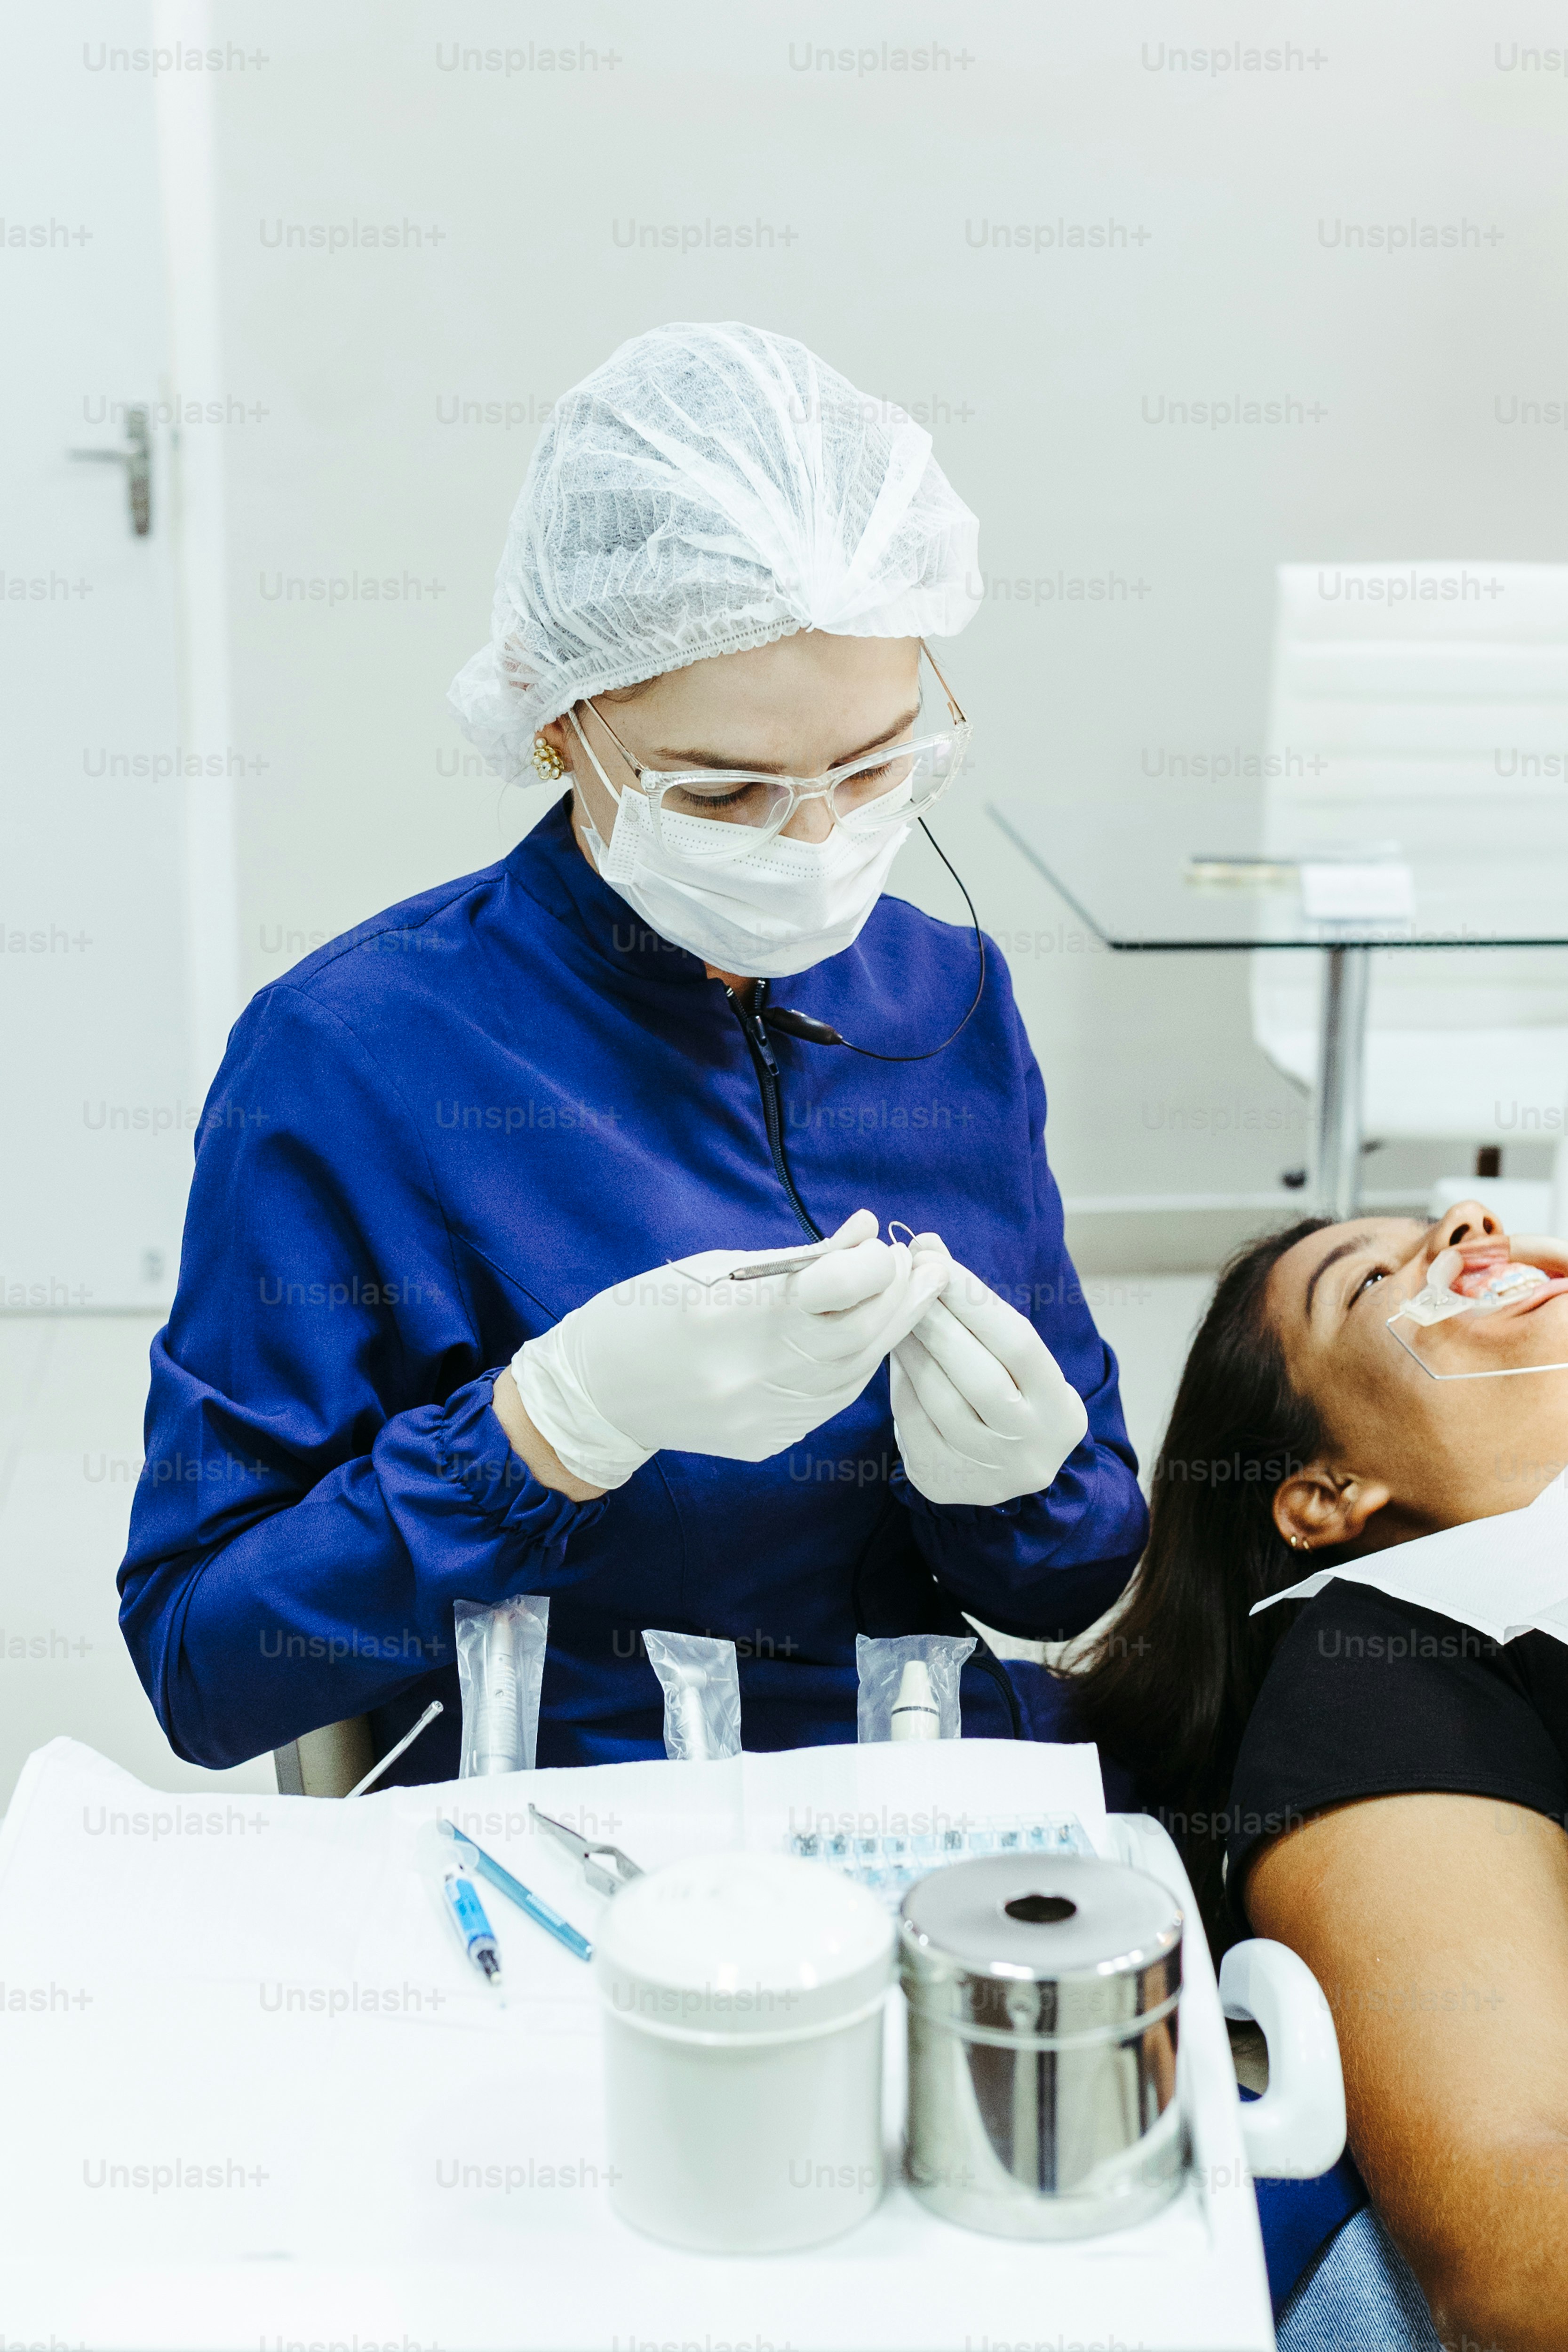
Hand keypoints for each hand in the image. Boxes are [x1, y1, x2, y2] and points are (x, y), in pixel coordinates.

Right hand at [514, 1210, 945, 1488]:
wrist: (597, 1396)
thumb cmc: (645, 1314)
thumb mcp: (715, 1268)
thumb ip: (797, 1258)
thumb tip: (867, 1232)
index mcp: (727, 1320)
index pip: (831, 1292)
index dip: (872, 1268)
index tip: (886, 1247)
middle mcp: (749, 1377)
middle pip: (858, 1337)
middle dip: (902, 1298)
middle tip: (931, 1265)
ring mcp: (761, 1418)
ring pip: (855, 1374)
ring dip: (888, 1331)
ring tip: (911, 1294)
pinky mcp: (767, 1442)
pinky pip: (831, 1401)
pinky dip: (856, 1365)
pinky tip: (866, 1337)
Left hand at [890, 1235, 1087, 1506]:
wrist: (1009, 1471)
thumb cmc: (1012, 1394)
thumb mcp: (1015, 1359)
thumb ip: (978, 1308)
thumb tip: (928, 1246)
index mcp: (1060, 1408)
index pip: (1018, 1343)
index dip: (974, 1298)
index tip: (935, 1257)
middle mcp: (1031, 1444)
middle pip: (980, 1376)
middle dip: (938, 1321)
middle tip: (907, 1280)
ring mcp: (989, 1471)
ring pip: (942, 1401)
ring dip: (913, 1349)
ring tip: (895, 1312)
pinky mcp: (946, 1483)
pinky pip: (913, 1425)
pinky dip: (900, 1384)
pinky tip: (892, 1353)